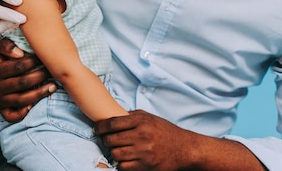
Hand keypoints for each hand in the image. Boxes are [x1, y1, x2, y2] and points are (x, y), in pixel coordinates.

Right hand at [0, 37, 55, 121]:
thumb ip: (5, 45)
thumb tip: (20, 53)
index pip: (18, 67)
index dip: (34, 62)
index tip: (43, 57)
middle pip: (23, 83)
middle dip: (40, 76)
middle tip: (51, 70)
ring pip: (21, 100)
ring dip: (39, 94)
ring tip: (52, 86)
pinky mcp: (0, 107)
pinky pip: (12, 116)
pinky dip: (23, 113)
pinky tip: (34, 104)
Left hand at [95, 110, 266, 170]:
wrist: (185, 148)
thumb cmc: (165, 131)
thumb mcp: (150, 117)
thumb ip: (131, 116)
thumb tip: (111, 115)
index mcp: (141, 121)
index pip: (112, 123)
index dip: (100, 127)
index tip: (97, 129)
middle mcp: (142, 136)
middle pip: (111, 140)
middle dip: (105, 140)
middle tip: (106, 140)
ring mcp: (144, 153)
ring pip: (116, 154)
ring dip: (113, 152)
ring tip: (117, 149)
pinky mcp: (147, 167)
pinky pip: (124, 167)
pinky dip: (122, 163)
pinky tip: (125, 158)